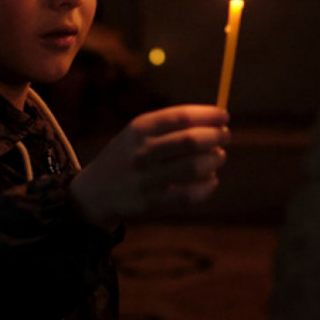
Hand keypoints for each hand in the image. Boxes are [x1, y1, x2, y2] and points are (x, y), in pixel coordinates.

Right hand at [68, 105, 229, 229]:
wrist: (94, 193)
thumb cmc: (128, 156)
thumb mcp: (138, 133)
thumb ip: (171, 126)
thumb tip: (215, 121)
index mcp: (139, 129)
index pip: (180, 116)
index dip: (208, 115)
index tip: (224, 116)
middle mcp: (141, 152)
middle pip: (189, 141)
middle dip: (215, 136)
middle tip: (225, 136)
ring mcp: (144, 179)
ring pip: (192, 168)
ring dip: (214, 160)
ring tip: (218, 157)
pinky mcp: (149, 204)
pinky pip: (187, 196)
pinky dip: (206, 187)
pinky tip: (211, 180)